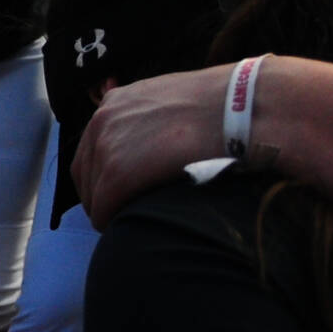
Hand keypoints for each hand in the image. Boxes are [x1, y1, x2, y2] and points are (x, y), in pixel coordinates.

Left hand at [72, 58, 332, 224]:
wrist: (247, 108)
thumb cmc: (225, 107)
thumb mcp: (178, 102)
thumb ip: (157, 120)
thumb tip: (158, 145)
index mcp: (115, 103)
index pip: (91, 149)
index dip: (105, 177)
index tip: (121, 195)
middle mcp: (102, 120)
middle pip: (86, 174)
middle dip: (103, 197)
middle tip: (126, 216)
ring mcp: (107, 145)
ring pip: (93, 196)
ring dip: (111, 212)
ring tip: (137, 224)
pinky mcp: (118, 173)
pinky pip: (103, 209)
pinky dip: (115, 222)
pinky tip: (134, 229)